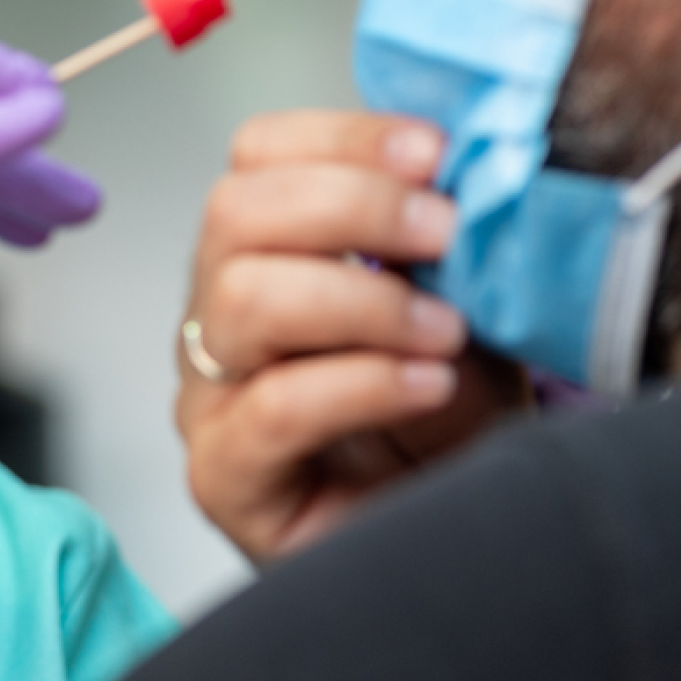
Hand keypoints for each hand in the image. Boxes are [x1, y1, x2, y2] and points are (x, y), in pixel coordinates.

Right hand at [178, 111, 527, 561]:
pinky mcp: (224, 478)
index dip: (342, 137)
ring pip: (241, 299)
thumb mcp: (467, 306)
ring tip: (444, 330)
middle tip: (445, 232)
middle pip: (234, 211)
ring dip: (360, 299)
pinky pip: (271, 410)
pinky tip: (426, 384)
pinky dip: (361, 383)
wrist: (465, 543)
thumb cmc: (457, 426)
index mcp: (270, 250)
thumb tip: (469, 169)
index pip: (260, 155)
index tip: (435, 151)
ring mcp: (211, 395)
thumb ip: (450, 242)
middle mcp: (222, 313)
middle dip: (352, 204)